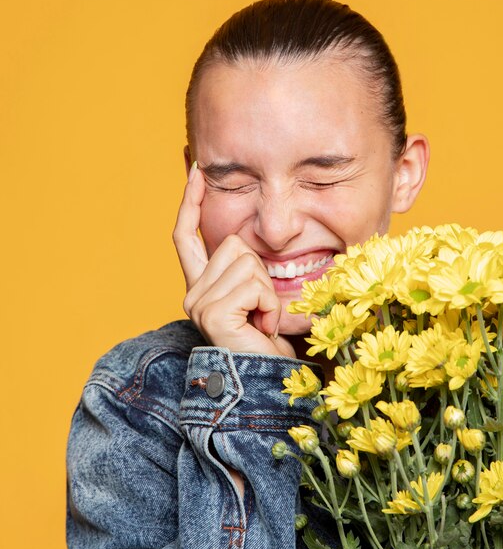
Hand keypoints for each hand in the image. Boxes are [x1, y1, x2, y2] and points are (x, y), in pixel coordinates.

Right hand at [172, 164, 295, 358]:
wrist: (270, 379)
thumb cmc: (268, 338)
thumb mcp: (259, 293)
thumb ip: (247, 267)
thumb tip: (251, 235)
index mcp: (201, 285)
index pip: (186, 235)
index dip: (191, 201)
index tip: (197, 169)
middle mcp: (192, 291)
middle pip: (234, 243)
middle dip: (261, 271)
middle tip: (262, 308)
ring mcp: (198, 302)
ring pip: (247, 260)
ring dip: (269, 291)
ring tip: (263, 320)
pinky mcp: (212, 312)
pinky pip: (255, 284)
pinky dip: (271, 305)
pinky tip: (263, 327)